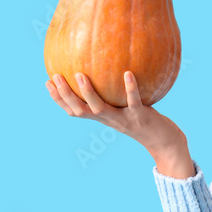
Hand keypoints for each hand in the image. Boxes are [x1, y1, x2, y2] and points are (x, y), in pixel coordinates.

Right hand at [45, 71, 186, 156]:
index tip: (47, 82)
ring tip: (80, 75)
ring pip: (100, 109)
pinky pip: (133, 102)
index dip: (59, 99)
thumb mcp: (125, 107)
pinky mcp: (141, 117)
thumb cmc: (144, 120)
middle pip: (80, 111)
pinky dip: (130, 88)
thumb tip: (109, 69)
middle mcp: (109, 120)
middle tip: (56, 77)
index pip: (74, 110)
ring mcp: (124, 120)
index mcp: (102, 117)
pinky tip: (127, 73)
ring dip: (88, 93)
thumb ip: (115, 94)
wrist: (164, 141)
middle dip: (66, 95)